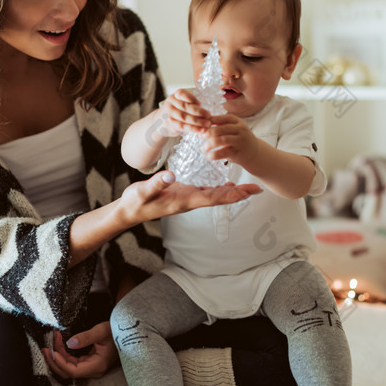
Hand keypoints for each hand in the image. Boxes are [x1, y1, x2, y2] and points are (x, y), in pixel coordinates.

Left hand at [42, 322, 117, 378]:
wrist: (125, 331)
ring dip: (57, 357)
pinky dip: (63, 354)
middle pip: (68, 372)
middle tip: (46, 348)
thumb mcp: (101, 331)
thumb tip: (70, 343)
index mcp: (97, 365)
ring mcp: (90, 367)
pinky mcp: (88, 362)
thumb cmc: (116, 331)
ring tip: (50, 344)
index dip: (61, 362)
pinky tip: (58, 345)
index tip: (52, 351)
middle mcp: (93, 369)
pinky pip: (71, 362)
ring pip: (68, 368)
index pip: (74, 370)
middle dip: (55, 361)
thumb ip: (86, 337)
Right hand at [119, 170, 261, 223]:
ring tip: (247, 187)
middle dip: (238, 194)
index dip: (230, 195)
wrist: (129, 211)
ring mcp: (187, 198)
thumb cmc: (136, 202)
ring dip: (231, 192)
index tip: (247, 192)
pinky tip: (225, 184)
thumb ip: (157, 183)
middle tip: (257, 189)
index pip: (212, 197)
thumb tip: (171, 174)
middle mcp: (190, 201)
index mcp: (184, 200)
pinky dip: (219, 188)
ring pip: (214, 195)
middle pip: (219, 197)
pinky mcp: (183, 194)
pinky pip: (206, 191)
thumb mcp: (143, 191)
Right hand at [158, 89, 210, 136]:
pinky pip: (183, 127)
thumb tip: (209, 107)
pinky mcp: (171, 125)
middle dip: (198, 111)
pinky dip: (194, 129)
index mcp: (175, 95)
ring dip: (198, 121)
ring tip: (208, 124)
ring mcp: (169, 114)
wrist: (160, 122)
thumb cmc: (177, 110)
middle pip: (185, 107)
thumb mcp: (181, 103)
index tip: (200, 103)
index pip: (182, 93)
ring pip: (185, 117)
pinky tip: (202, 130)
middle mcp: (171, 103)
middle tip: (208, 115)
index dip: (191, 98)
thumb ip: (191, 103)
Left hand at [202, 114, 259, 167]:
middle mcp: (240, 130)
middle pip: (220, 129)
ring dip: (209, 145)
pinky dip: (213, 155)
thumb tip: (203, 126)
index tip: (203, 125)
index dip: (211, 121)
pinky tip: (208, 156)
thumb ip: (222, 126)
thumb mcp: (234, 129)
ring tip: (203, 148)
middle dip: (208, 133)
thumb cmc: (239, 139)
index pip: (223, 118)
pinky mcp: (237, 152)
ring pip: (220, 140)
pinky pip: (222, 153)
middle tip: (201, 137)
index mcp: (238, 122)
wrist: (254, 153)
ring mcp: (239, 141)